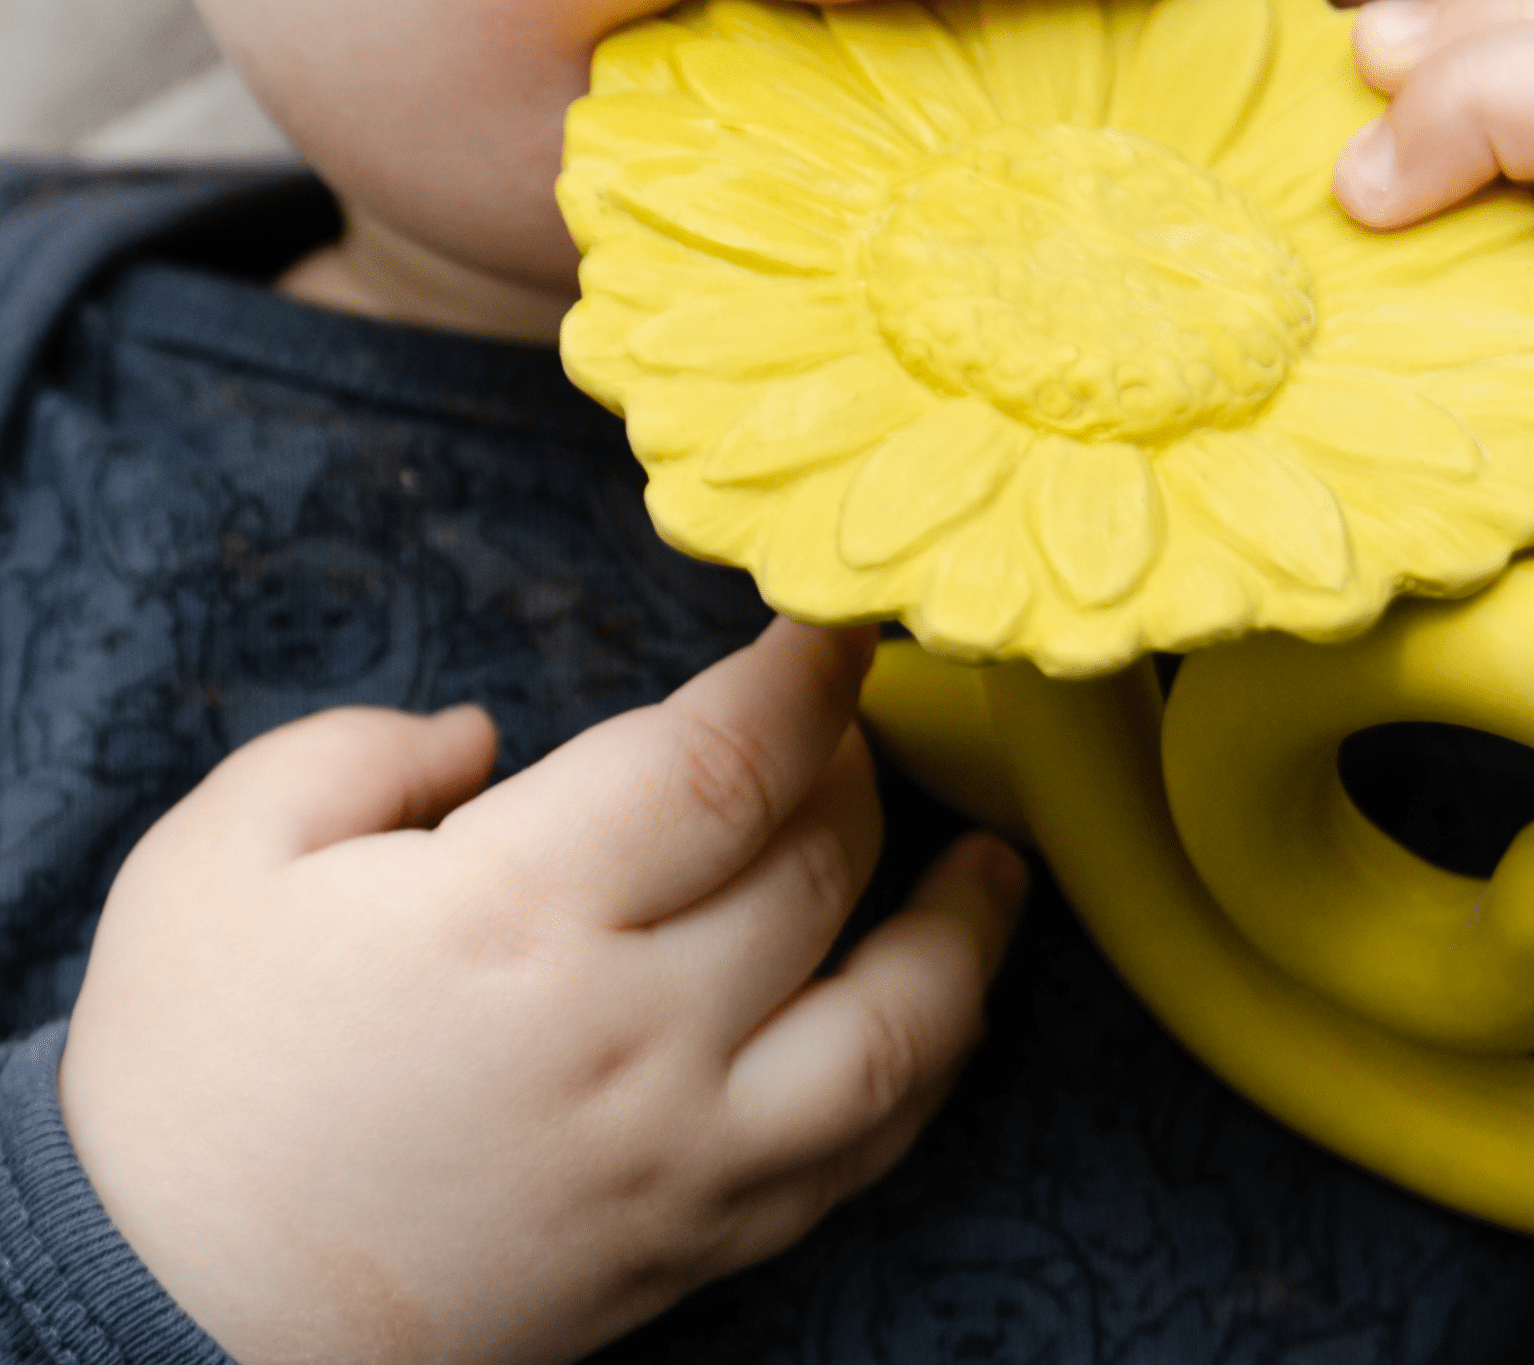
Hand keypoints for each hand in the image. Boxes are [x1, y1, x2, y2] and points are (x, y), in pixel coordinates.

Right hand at [58, 619, 1027, 1364]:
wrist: (156, 1324)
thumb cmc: (185, 1082)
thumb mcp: (219, 857)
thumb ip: (367, 750)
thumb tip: (496, 737)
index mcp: (519, 912)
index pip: (728, 757)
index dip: (808, 672)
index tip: (842, 622)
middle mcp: (632, 1032)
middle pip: (817, 865)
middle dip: (849, 766)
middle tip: (832, 722)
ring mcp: (680, 1153)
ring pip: (893, 1028)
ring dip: (964, 931)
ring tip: (994, 865)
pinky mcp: (691, 1245)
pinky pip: (858, 1156)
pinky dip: (927, 1071)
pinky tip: (946, 1013)